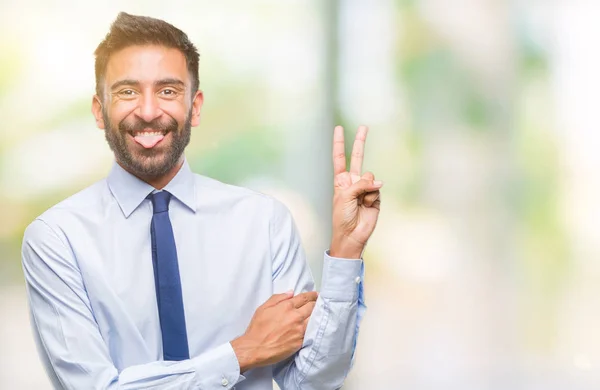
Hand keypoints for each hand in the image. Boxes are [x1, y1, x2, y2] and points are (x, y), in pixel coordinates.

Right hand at [231, 291, 317, 371]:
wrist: (255, 348)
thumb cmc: (257, 328)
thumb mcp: (263, 308)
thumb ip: (278, 298)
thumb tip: (291, 292)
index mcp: (286, 306)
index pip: (304, 297)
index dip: (312, 295)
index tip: (316, 294)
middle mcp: (296, 317)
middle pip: (312, 307)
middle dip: (316, 303)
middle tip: (319, 303)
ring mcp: (299, 330)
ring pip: (315, 319)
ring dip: (317, 315)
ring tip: (319, 313)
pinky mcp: (300, 341)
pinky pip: (311, 332)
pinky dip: (313, 328)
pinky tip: (314, 326)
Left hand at [330, 125, 381, 258]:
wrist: (351, 235)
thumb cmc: (342, 216)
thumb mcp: (345, 196)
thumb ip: (360, 184)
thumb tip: (378, 180)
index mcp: (341, 181)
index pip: (340, 158)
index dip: (340, 144)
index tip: (339, 128)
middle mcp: (353, 182)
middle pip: (358, 157)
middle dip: (360, 142)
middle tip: (364, 126)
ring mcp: (366, 188)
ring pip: (370, 177)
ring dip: (366, 189)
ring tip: (361, 202)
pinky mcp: (376, 197)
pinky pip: (376, 190)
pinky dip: (372, 197)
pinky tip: (368, 206)